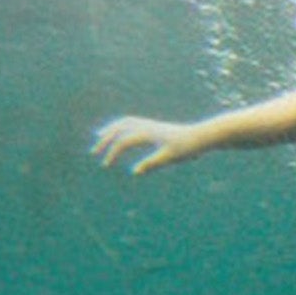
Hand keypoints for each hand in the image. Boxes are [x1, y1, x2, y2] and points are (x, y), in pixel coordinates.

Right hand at [91, 116, 210, 174]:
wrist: (201, 136)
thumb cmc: (187, 148)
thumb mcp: (170, 158)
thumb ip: (151, 164)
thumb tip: (134, 172)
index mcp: (148, 134)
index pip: (123, 142)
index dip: (112, 153)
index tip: (106, 165)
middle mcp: (147, 126)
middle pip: (119, 129)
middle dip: (105, 140)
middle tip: (94, 152)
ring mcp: (150, 125)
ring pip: (124, 122)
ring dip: (110, 129)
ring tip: (98, 136)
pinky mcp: (154, 126)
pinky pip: (132, 122)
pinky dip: (121, 126)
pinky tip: (119, 133)